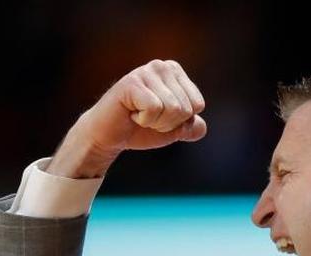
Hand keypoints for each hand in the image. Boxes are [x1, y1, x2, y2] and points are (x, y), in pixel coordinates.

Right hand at [49, 59, 207, 177]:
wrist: (109, 136)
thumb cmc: (140, 129)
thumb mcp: (172, 129)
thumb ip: (191, 127)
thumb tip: (201, 127)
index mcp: (175, 72)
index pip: (198, 104)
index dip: (181, 120)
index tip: (161, 116)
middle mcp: (162, 66)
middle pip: (185, 108)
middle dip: (168, 122)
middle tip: (147, 117)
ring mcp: (146, 72)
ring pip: (172, 109)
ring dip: (155, 122)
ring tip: (139, 115)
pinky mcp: (131, 83)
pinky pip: (154, 109)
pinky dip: (144, 120)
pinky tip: (131, 113)